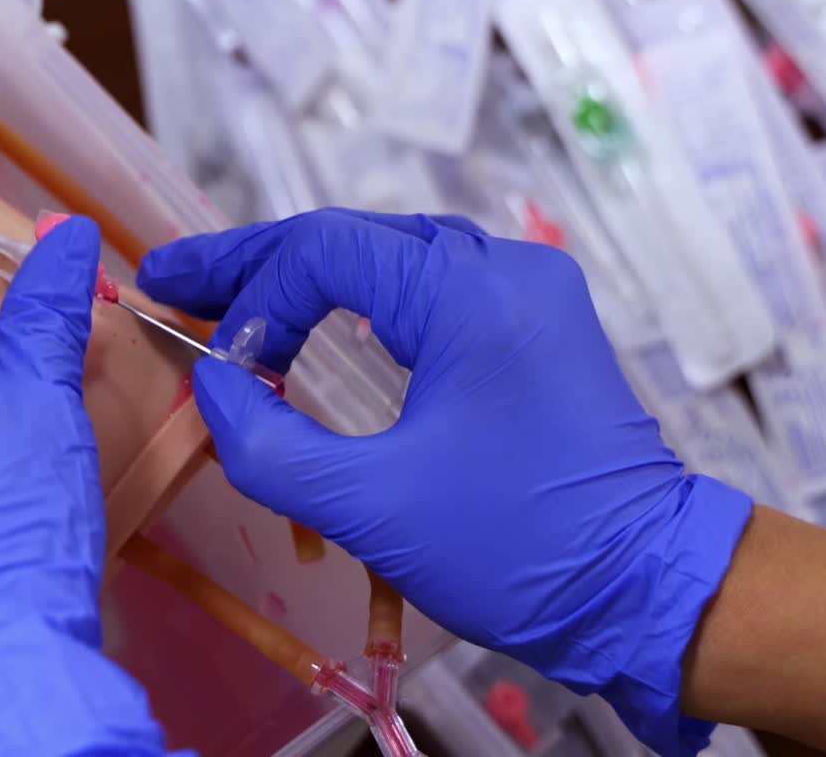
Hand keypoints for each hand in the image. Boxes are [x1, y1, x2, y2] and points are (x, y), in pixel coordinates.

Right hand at [138, 210, 751, 756]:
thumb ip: (269, 444)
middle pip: (353, 237)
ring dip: (308, 275)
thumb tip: (210, 389)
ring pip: (389, 254)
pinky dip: (361, 296)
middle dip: (258, 262)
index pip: (326, 248)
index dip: (253, 293)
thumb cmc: (518, 547)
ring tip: (228, 293)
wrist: (653, 588)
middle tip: (173, 276)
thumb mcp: (373, 508)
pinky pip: (428, 282)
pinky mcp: (533, 318)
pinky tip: (317, 313)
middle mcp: (500, 264)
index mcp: (468, 292)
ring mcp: (524, 285)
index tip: (218, 363)